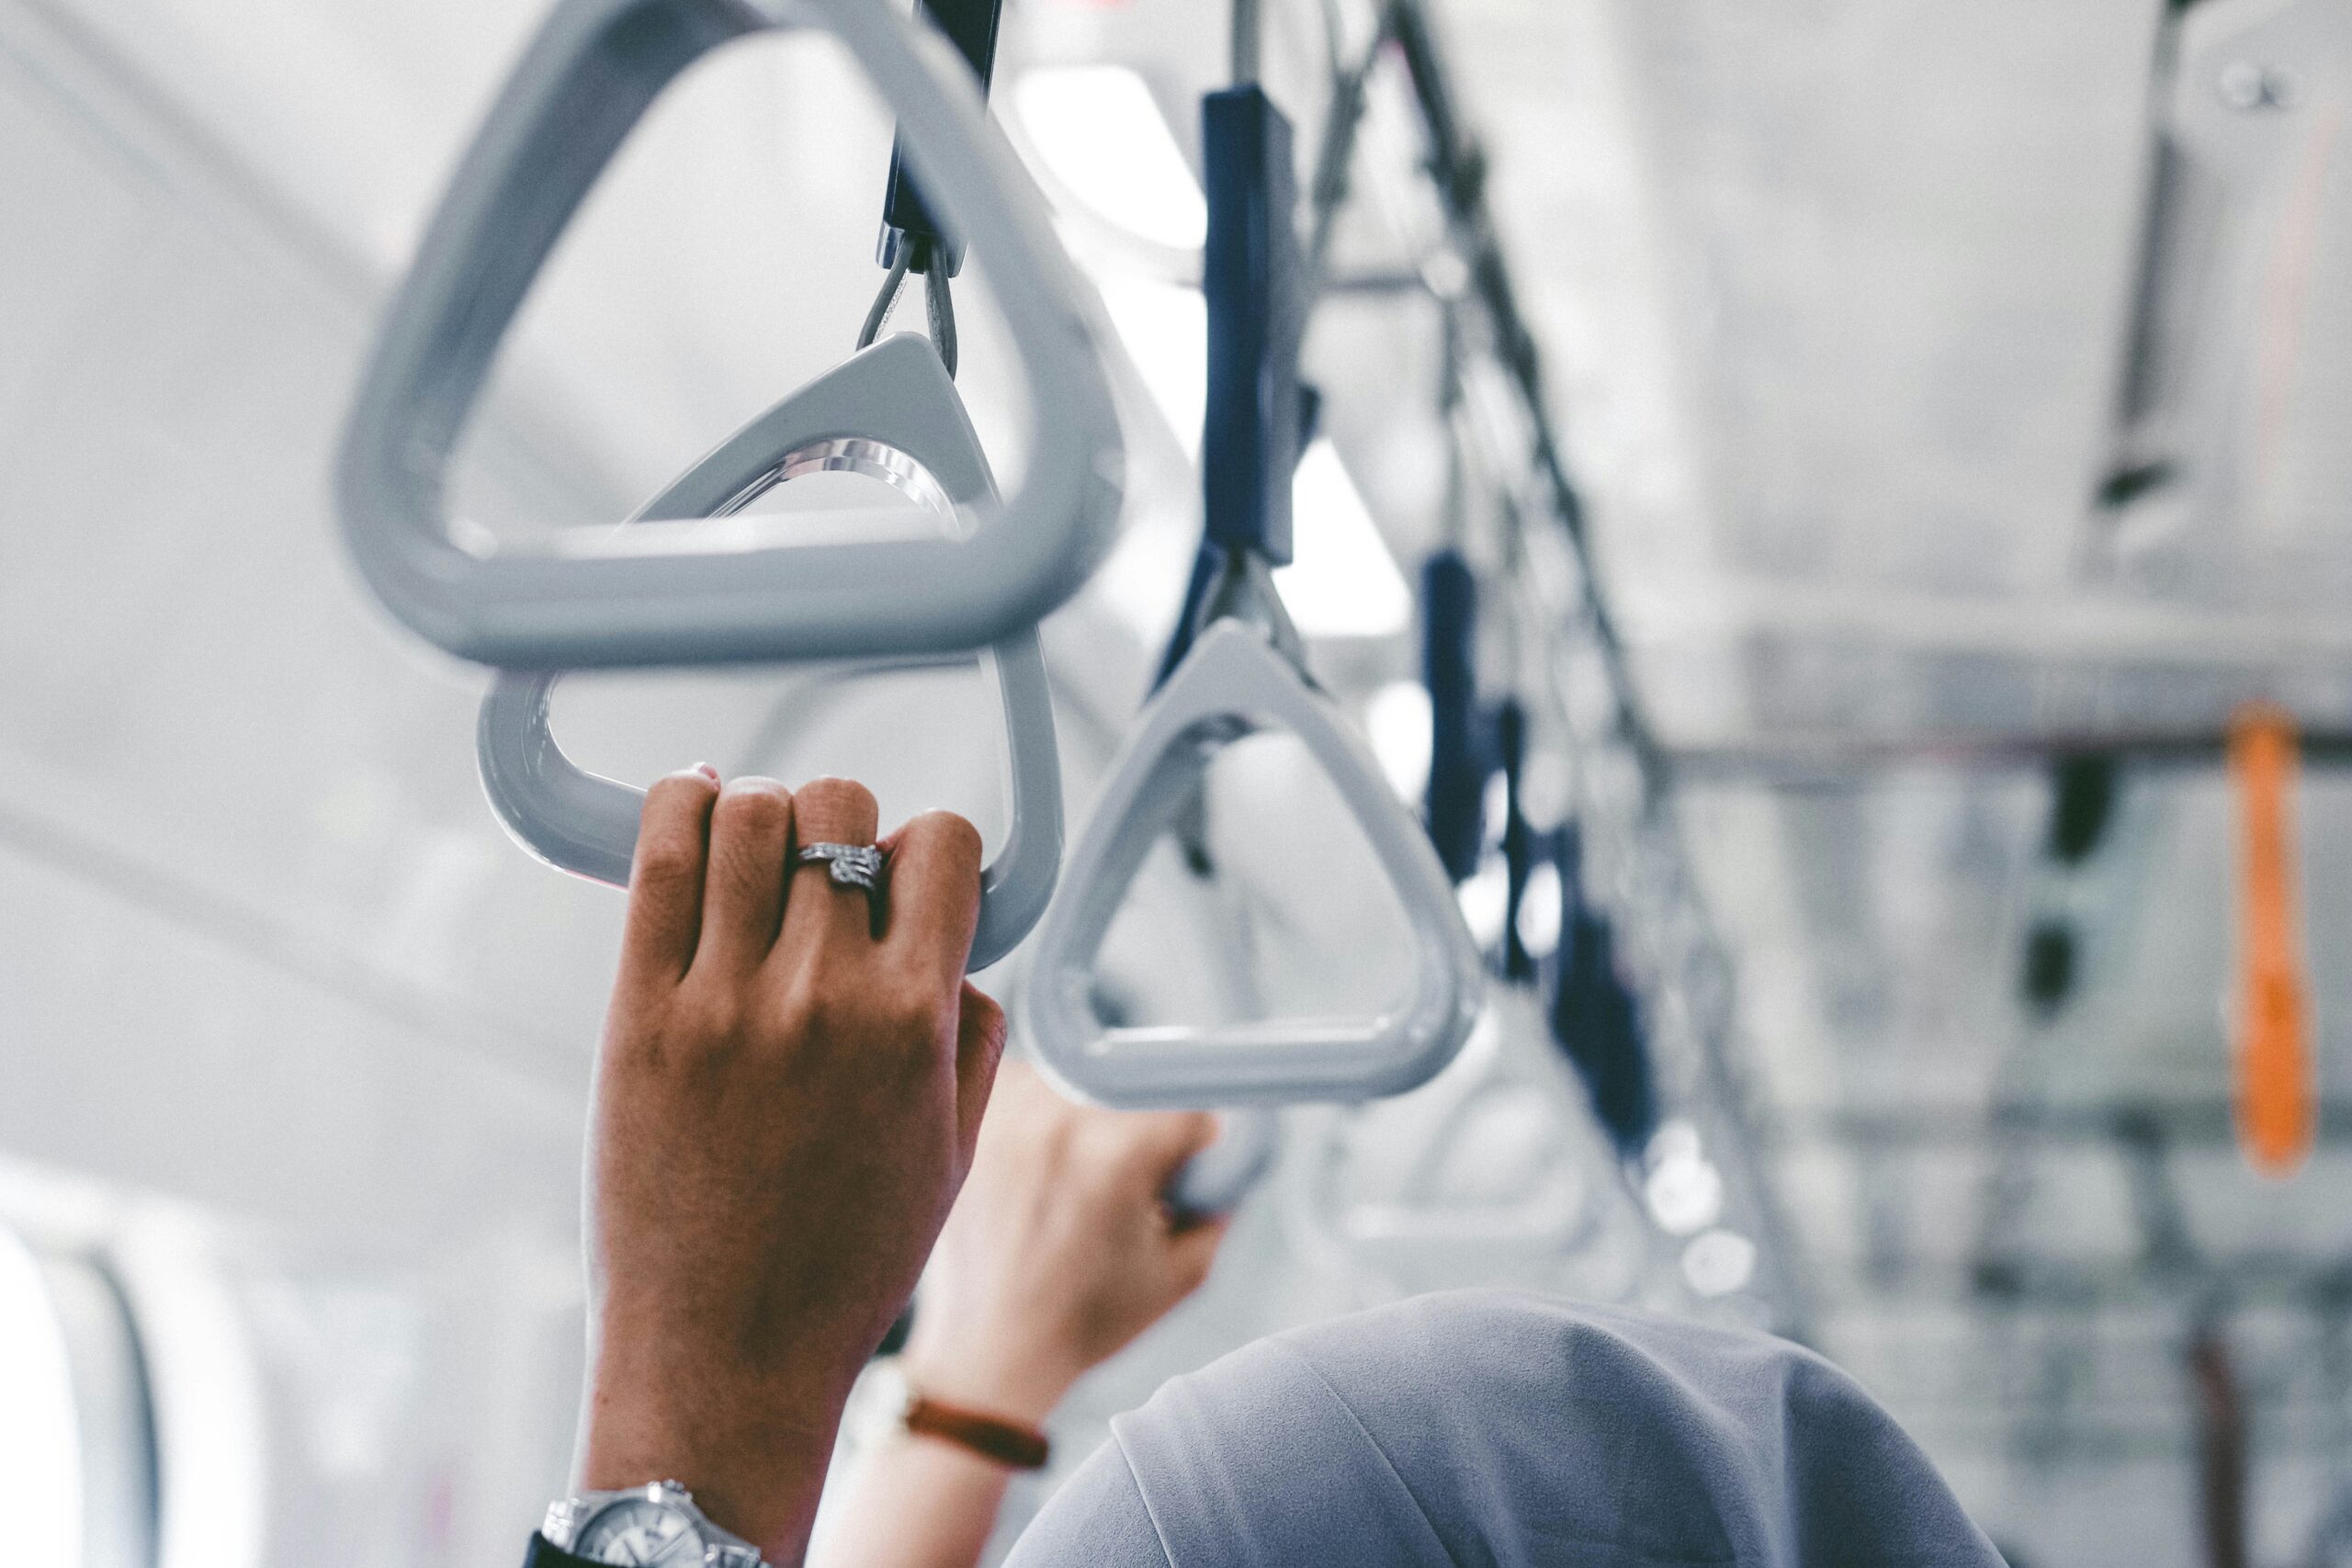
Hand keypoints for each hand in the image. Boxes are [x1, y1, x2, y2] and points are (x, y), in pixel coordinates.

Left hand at [580, 770, 1003, 1564]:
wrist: (724, 1359)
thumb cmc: (844, 1267)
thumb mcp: (953, 1154)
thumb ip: (972, 1032)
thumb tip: (954, 943)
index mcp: (914, 1025)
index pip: (940, 842)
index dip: (931, 850)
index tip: (908, 885)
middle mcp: (822, 996)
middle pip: (840, 806)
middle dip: (846, 823)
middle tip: (825, 880)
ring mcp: (723, 1000)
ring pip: (750, 812)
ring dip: (764, 814)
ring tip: (757, 858)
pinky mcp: (639, 1014)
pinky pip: (657, 857)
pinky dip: (680, 806)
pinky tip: (694, 807)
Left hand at [898, 1061, 1230, 1423]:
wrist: (989, 1348)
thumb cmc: (1084, 1319)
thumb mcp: (1180, 1274)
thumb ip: (1220, 1208)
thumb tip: (1228, 1157)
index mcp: (1117, 1156)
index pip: (1186, 1106)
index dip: (1195, 1142)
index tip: (1183, 1169)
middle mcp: (1059, 1121)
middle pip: (1134, 1088)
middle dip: (1142, 1130)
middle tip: (1126, 1183)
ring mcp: (1009, 1115)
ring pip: (1082, 1078)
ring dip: (1092, 1114)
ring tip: (1075, 1178)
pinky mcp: (975, 1121)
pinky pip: (1028, 1084)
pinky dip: (1042, 1113)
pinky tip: (1037, 1163)